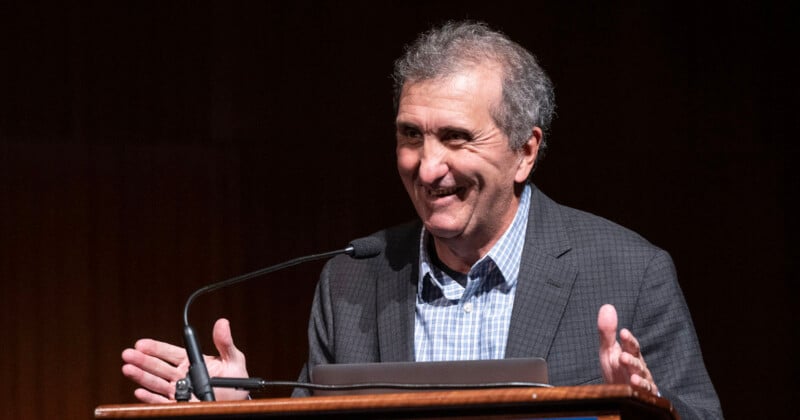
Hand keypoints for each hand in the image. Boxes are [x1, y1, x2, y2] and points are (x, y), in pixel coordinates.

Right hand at [121, 318, 249, 402]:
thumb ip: (225, 343)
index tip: (141, 343)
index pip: (169, 352)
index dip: (155, 348)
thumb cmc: (236, 380)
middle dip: (142, 360)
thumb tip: (222, 322)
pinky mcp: (179, 405)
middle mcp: (182, 375)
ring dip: (141, 376)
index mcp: (192, 362)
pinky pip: (161, 401)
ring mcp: (179, 391)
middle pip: (158, 366)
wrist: (238, 403)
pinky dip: (149, 397)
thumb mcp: (234, 360)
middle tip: (128, 354)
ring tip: (127, 369)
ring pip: (156, 382)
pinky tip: (139, 391)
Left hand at [597, 304, 658, 395]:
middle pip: (637, 362)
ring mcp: (642, 381)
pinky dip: (642, 390)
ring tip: (633, 378)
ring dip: (638, 377)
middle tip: (623, 357)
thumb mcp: (608, 350)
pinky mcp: (644, 395)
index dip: (628, 340)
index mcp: (630, 354)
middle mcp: (638, 366)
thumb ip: (607, 332)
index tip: (623, 333)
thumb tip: (607, 306)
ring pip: (643, 378)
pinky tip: (636, 388)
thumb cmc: (616, 369)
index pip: (631, 345)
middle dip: (631, 360)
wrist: (620, 393)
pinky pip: (646, 392)